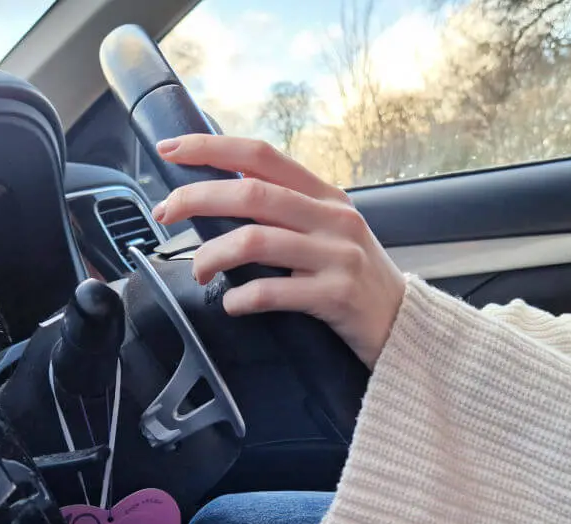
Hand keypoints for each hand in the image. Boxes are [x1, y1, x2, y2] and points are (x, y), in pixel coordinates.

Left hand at [152, 135, 405, 368]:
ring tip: (198, 270)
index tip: (171, 151)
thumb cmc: (356, 280)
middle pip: (250, 193)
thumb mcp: (329, 233)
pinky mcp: (336, 296)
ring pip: (255, 240)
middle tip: (165, 214)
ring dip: (212, 255)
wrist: (405, 327)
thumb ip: (287, 212)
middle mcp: (332, 219)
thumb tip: (222, 196)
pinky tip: (231, 304)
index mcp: (325, 196)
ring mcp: (337, 256)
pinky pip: (274, 291)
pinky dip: (241, 298)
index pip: (261, 156)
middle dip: (196, 199)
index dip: (211, 148)